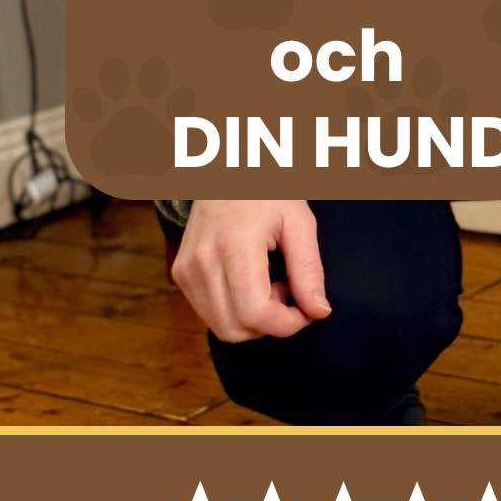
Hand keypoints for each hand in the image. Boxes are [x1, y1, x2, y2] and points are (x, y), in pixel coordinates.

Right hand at [171, 199, 330, 341]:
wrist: (228, 171)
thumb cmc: (269, 191)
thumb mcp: (299, 222)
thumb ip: (308, 270)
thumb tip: (319, 312)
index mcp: (234, 248)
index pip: (255, 315)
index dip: (287, 324)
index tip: (307, 310)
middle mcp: (202, 264)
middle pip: (236, 329)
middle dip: (271, 324)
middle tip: (288, 290)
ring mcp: (187, 271)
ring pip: (221, 327)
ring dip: (253, 320)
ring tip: (270, 283)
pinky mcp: (181, 274)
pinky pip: (209, 313)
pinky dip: (235, 311)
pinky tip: (251, 283)